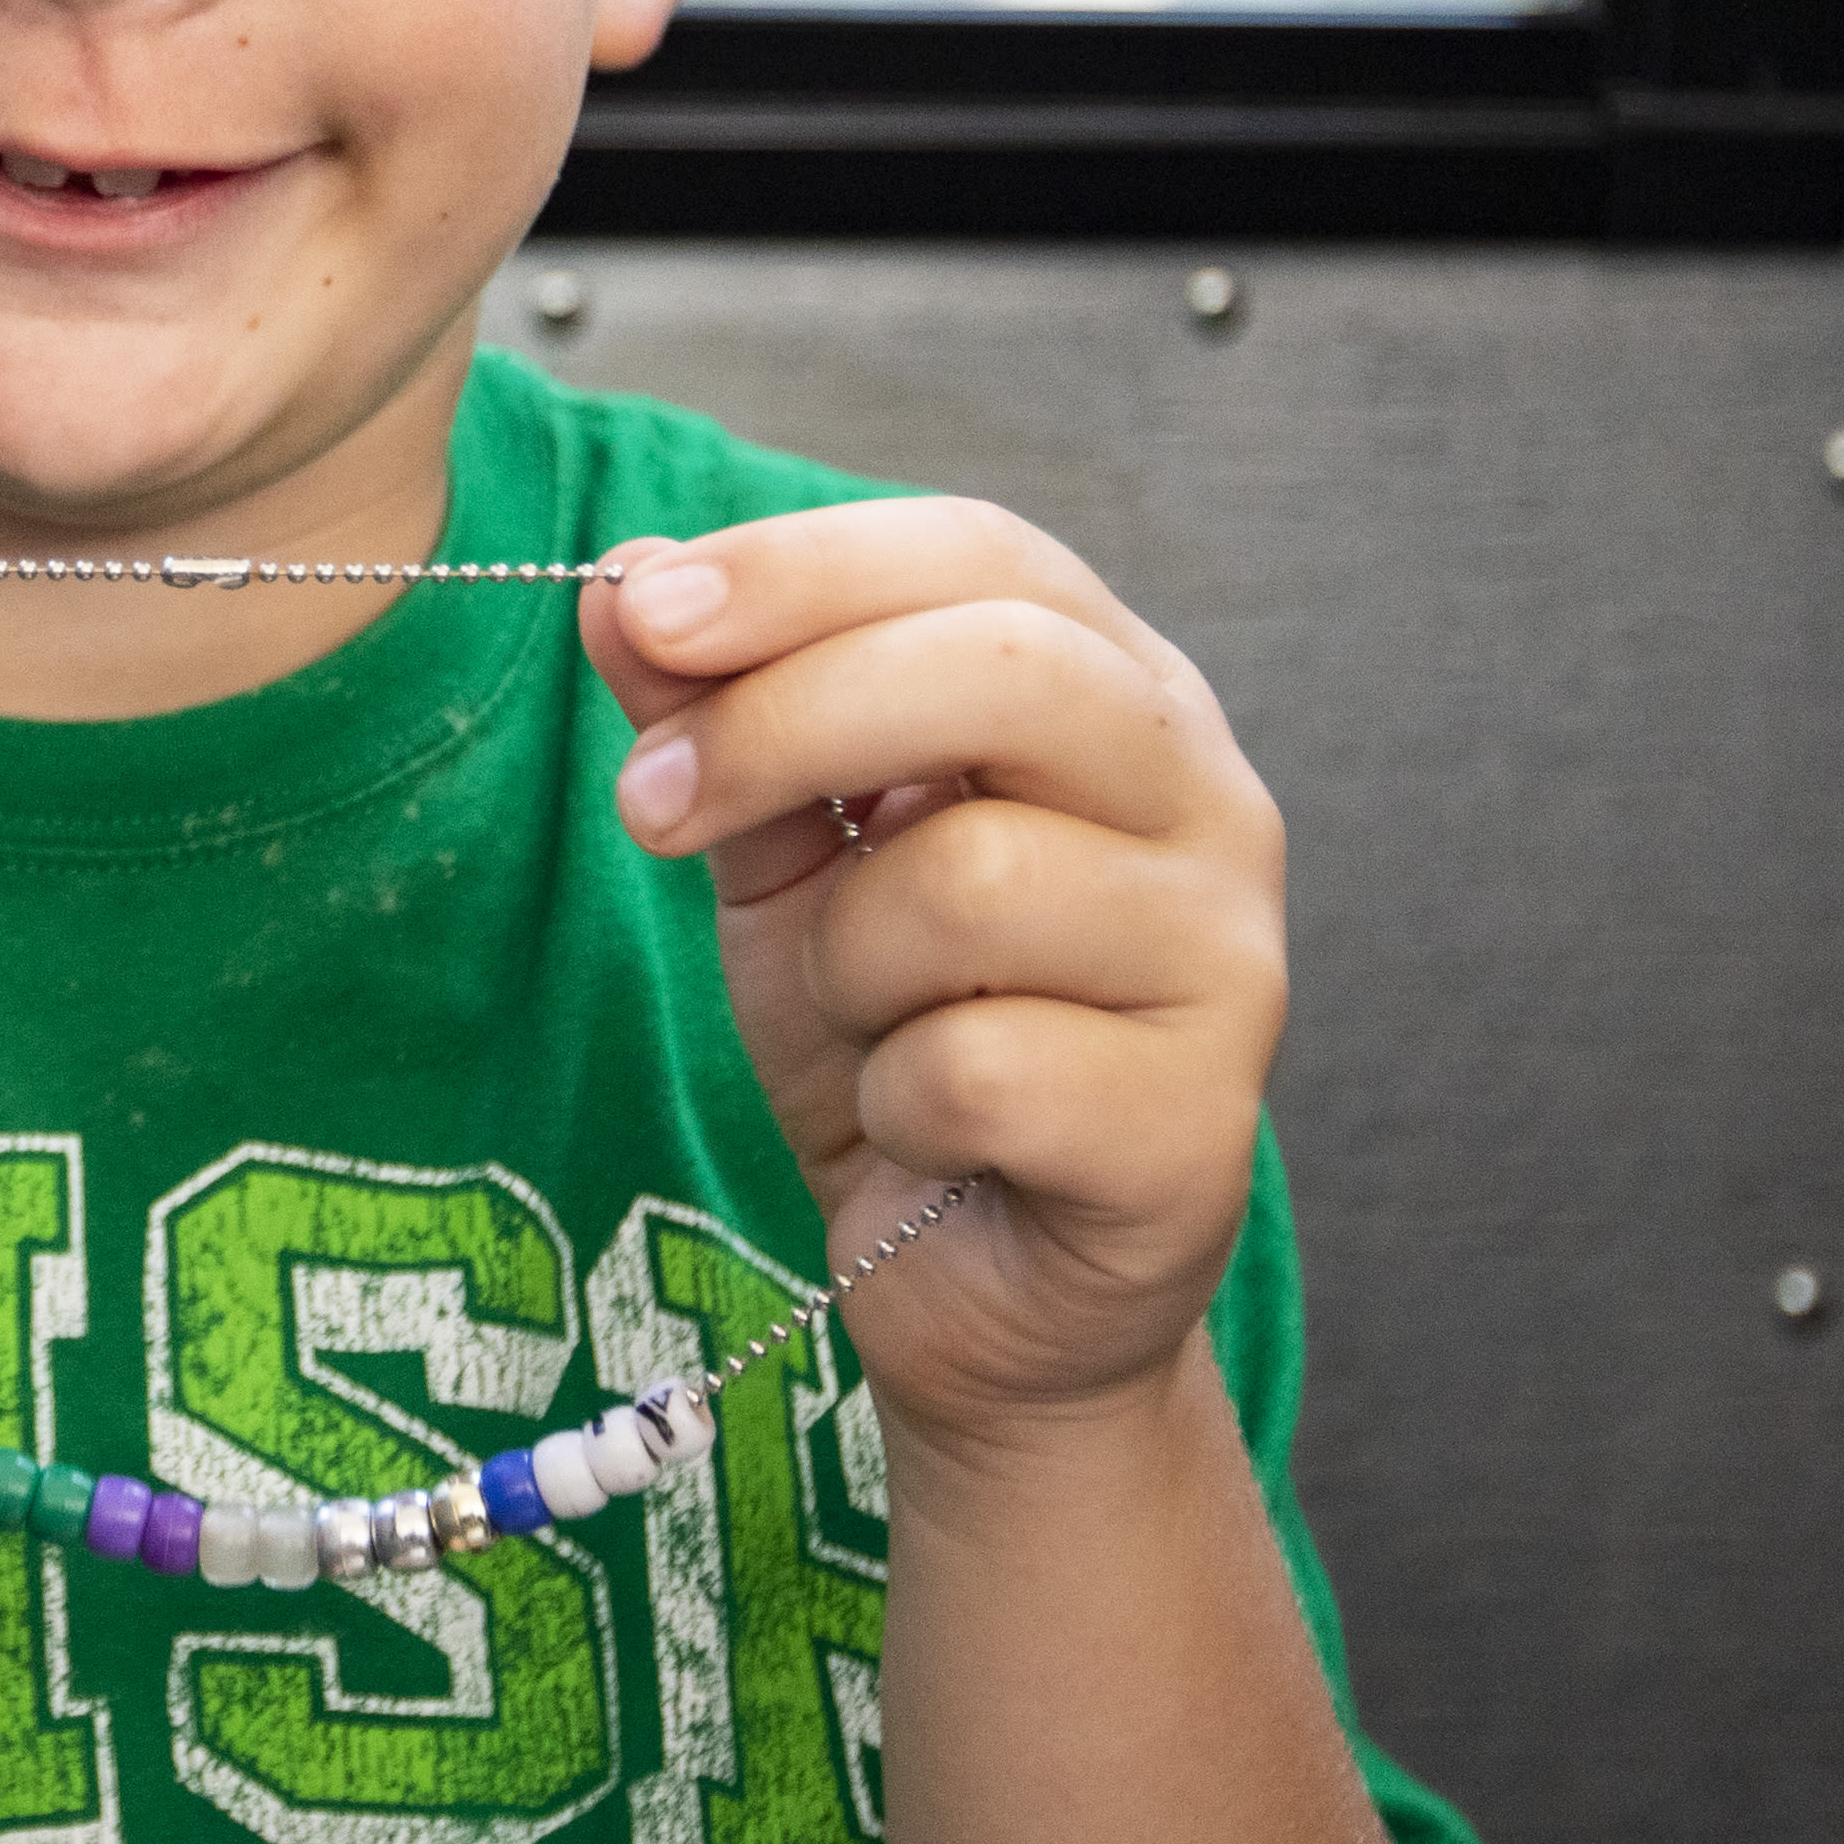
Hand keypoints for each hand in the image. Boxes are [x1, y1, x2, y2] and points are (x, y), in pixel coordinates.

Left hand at [581, 500, 1286, 1448]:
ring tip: (860, 1016)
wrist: (975, 1289)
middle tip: (648, 805)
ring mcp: (1226, 963)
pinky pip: (977, 1068)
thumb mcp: (781, 854)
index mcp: (1119, 695)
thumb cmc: (900, 1035)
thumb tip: (617, 584)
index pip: (986, 555)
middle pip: (1004, 673)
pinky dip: (895, 1100)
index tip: (643, 606)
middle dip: (785, 721)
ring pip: (973, 880)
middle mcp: (1207, 803)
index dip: (806, 567)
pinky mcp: (1197, 1128)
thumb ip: (717, 714)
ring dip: (843, 959)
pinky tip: (922, 1130)